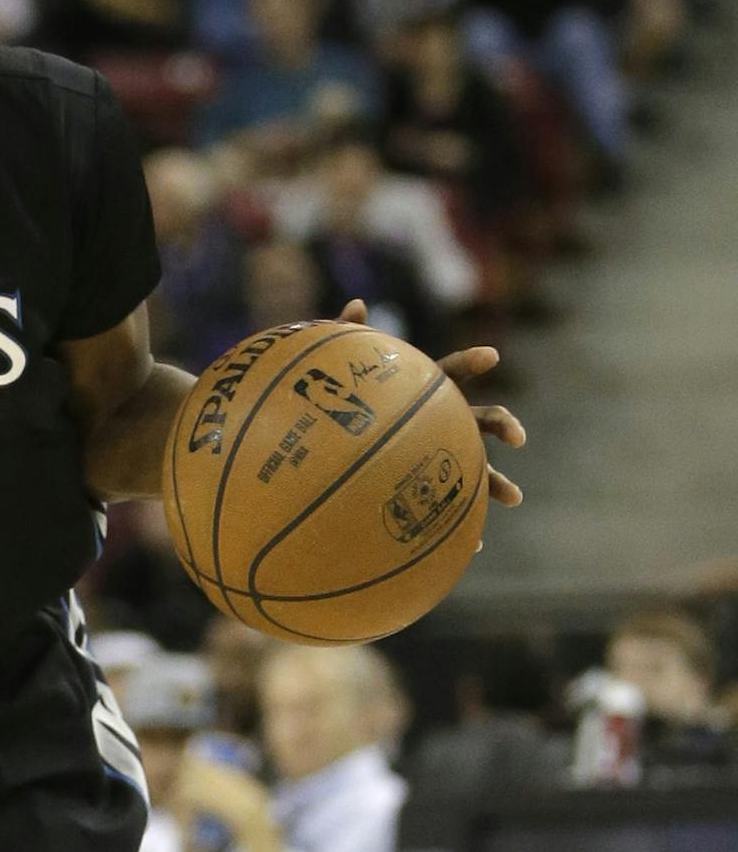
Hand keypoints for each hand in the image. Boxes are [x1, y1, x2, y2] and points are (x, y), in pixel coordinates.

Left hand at [336, 299, 524, 509]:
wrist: (334, 454)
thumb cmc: (340, 407)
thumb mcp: (341, 374)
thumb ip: (347, 339)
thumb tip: (355, 305)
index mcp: (425, 394)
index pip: (452, 372)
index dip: (471, 362)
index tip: (492, 356)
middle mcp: (442, 423)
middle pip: (481, 420)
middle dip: (502, 426)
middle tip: (516, 437)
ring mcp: (440, 457)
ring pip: (477, 470)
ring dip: (497, 483)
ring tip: (514, 498)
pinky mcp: (428, 491)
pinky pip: (450, 510)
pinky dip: (461, 528)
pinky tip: (471, 546)